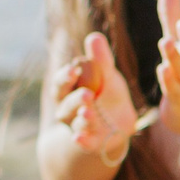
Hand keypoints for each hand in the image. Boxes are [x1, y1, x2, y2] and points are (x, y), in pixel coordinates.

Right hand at [53, 32, 137, 166]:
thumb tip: (95, 36)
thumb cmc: (108, 96)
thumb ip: (102, 61)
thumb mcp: (109, 77)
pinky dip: (80, 140)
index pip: (62, 82)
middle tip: (87, 94)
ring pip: (75, 122)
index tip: (75, 69)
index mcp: (69, 90)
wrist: (117, 127)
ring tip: (88, 112)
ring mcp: (76, 127)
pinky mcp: (89, 142)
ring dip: (81, 117)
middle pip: (66, 103)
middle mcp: (67, 109)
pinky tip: (79, 137)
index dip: (66, 77)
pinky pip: (82, 142)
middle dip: (76, 98)